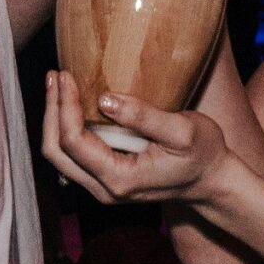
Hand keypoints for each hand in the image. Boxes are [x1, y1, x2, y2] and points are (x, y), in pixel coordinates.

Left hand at [41, 71, 236, 208]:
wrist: (212, 182)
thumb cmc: (203, 154)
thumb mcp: (183, 130)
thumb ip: (144, 116)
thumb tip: (104, 99)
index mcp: (120, 179)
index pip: (74, 143)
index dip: (64, 106)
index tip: (67, 74)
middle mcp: (105, 189)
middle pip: (56, 152)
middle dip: (51, 111)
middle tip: (55, 75)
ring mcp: (102, 187)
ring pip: (59, 156)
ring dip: (54, 119)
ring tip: (57, 84)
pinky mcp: (104, 179)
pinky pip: (72, 155)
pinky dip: (65, 127)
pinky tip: (71, 102)